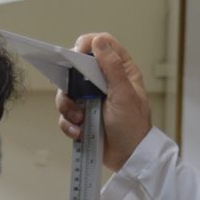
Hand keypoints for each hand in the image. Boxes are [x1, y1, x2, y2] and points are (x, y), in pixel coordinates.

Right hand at [55, 32, 152, 171]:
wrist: (129, 158)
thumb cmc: (133, 127)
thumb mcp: (124, 94)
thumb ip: (112, 67)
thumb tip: (99, 41)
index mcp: (120, 71)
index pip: (102, 45)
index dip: (87, 44)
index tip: (76, 54)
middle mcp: (104, 82)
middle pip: (77, 67)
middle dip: (70, 82)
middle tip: (72, 93)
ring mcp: (91, 99)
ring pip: (67, 92)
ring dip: (68, 106)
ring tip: (79, 119)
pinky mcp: (82, 116)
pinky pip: (66, 114)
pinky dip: (69, 123)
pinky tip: (79, 132)